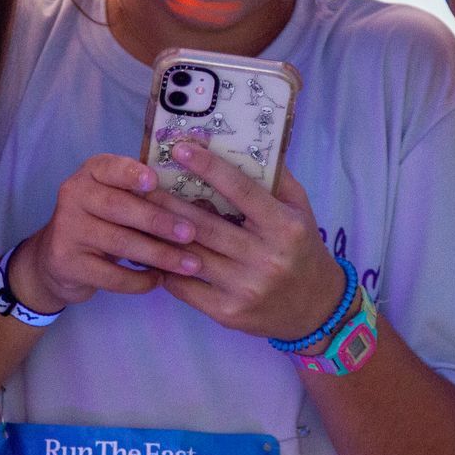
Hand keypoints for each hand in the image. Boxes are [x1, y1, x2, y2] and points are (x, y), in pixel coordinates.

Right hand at [8, 155, 202, 312]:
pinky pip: (109, 274)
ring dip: (158, 254)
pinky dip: (138, 280)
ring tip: (189, 264)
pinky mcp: (66, 262)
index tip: (155, 181)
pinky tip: (159, 281)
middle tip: (190, 233)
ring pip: (119, 242)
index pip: (109, 167)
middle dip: (158, 221)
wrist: (56, 260)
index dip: (131, 173)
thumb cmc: (102, 222)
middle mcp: (74, 196)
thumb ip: (141, 196)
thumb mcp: (115, 200)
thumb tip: (193, 205)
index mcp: (90, 174)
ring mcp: (67, 230)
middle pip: (118, 207)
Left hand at [148, 142, 347, 342]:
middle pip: (205, 224)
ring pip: (189, 255)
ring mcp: (245, 288)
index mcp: (284, 227)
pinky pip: (185, 287)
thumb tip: (245, 142)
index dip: (209, 168)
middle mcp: (265, 258)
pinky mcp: (228, 312)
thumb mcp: (300, 209)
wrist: (316, 308)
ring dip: (160, 234)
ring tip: (138, 214)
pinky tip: (150, 250)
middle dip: (168, 201)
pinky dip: (164, 267)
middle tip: (142, 182)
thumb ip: (276, 178)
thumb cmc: (302, 248)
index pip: (241, 191)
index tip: (181, 149)